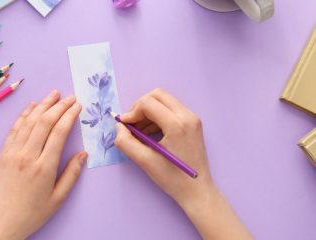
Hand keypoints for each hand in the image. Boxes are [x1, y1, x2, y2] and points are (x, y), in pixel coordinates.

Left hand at [0, 90, 86, 239]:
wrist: (0, 222)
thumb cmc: (32, 213)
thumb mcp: (58, 199)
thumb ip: (71, 174)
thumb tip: (83, 154)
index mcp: (44, 167)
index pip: (59, 132)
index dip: (70, 115)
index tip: (78, 105)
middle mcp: (28, 155)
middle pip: (45, 122)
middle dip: (59, 106)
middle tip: (69, 96)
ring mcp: (12, 153)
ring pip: (29, 122)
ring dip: (42, 105)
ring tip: (53, 94)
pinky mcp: (2, 154)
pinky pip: (14, 129)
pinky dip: (24, 115)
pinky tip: (32, 106)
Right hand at [115, 89, 252, 239]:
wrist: (197, 191)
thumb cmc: (172, 178)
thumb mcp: (144, 161)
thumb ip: (125, 142)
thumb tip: (119, 126)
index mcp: (176, 124)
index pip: (148, 103)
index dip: (132, 112)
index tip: (124, 126)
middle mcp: (187, 116)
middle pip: (157, 95)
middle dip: (140, 107)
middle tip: (132, 125)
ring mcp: (192, 118)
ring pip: (164, 101)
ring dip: (148, 112)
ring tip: (139, 132)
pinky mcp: (193, 123)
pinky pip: (171, 110)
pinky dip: (157, 117)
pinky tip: (150, 134)